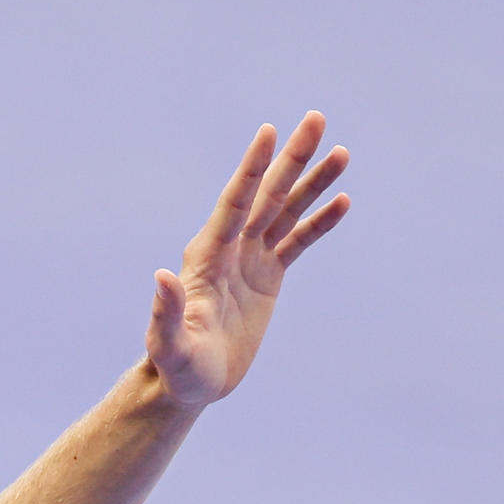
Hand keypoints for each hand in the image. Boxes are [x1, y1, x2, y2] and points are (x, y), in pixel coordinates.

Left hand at [146, 113, 350, 407]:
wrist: (189, 384)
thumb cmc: (175, 367)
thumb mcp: (169, 344)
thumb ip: (165, 311)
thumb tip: (162, 275)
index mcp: (208, 257)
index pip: (235, 203)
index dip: (252, 168)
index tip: (269, 131)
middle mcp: (230, 249)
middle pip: (266, 194)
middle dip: (290, 158)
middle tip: (316, 118)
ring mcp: (249, 260)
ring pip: (286, 211)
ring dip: (311, 183)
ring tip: (341, 152)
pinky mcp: (267, 277)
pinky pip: (297, 241)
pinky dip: (318, 223)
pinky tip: (341, 201)